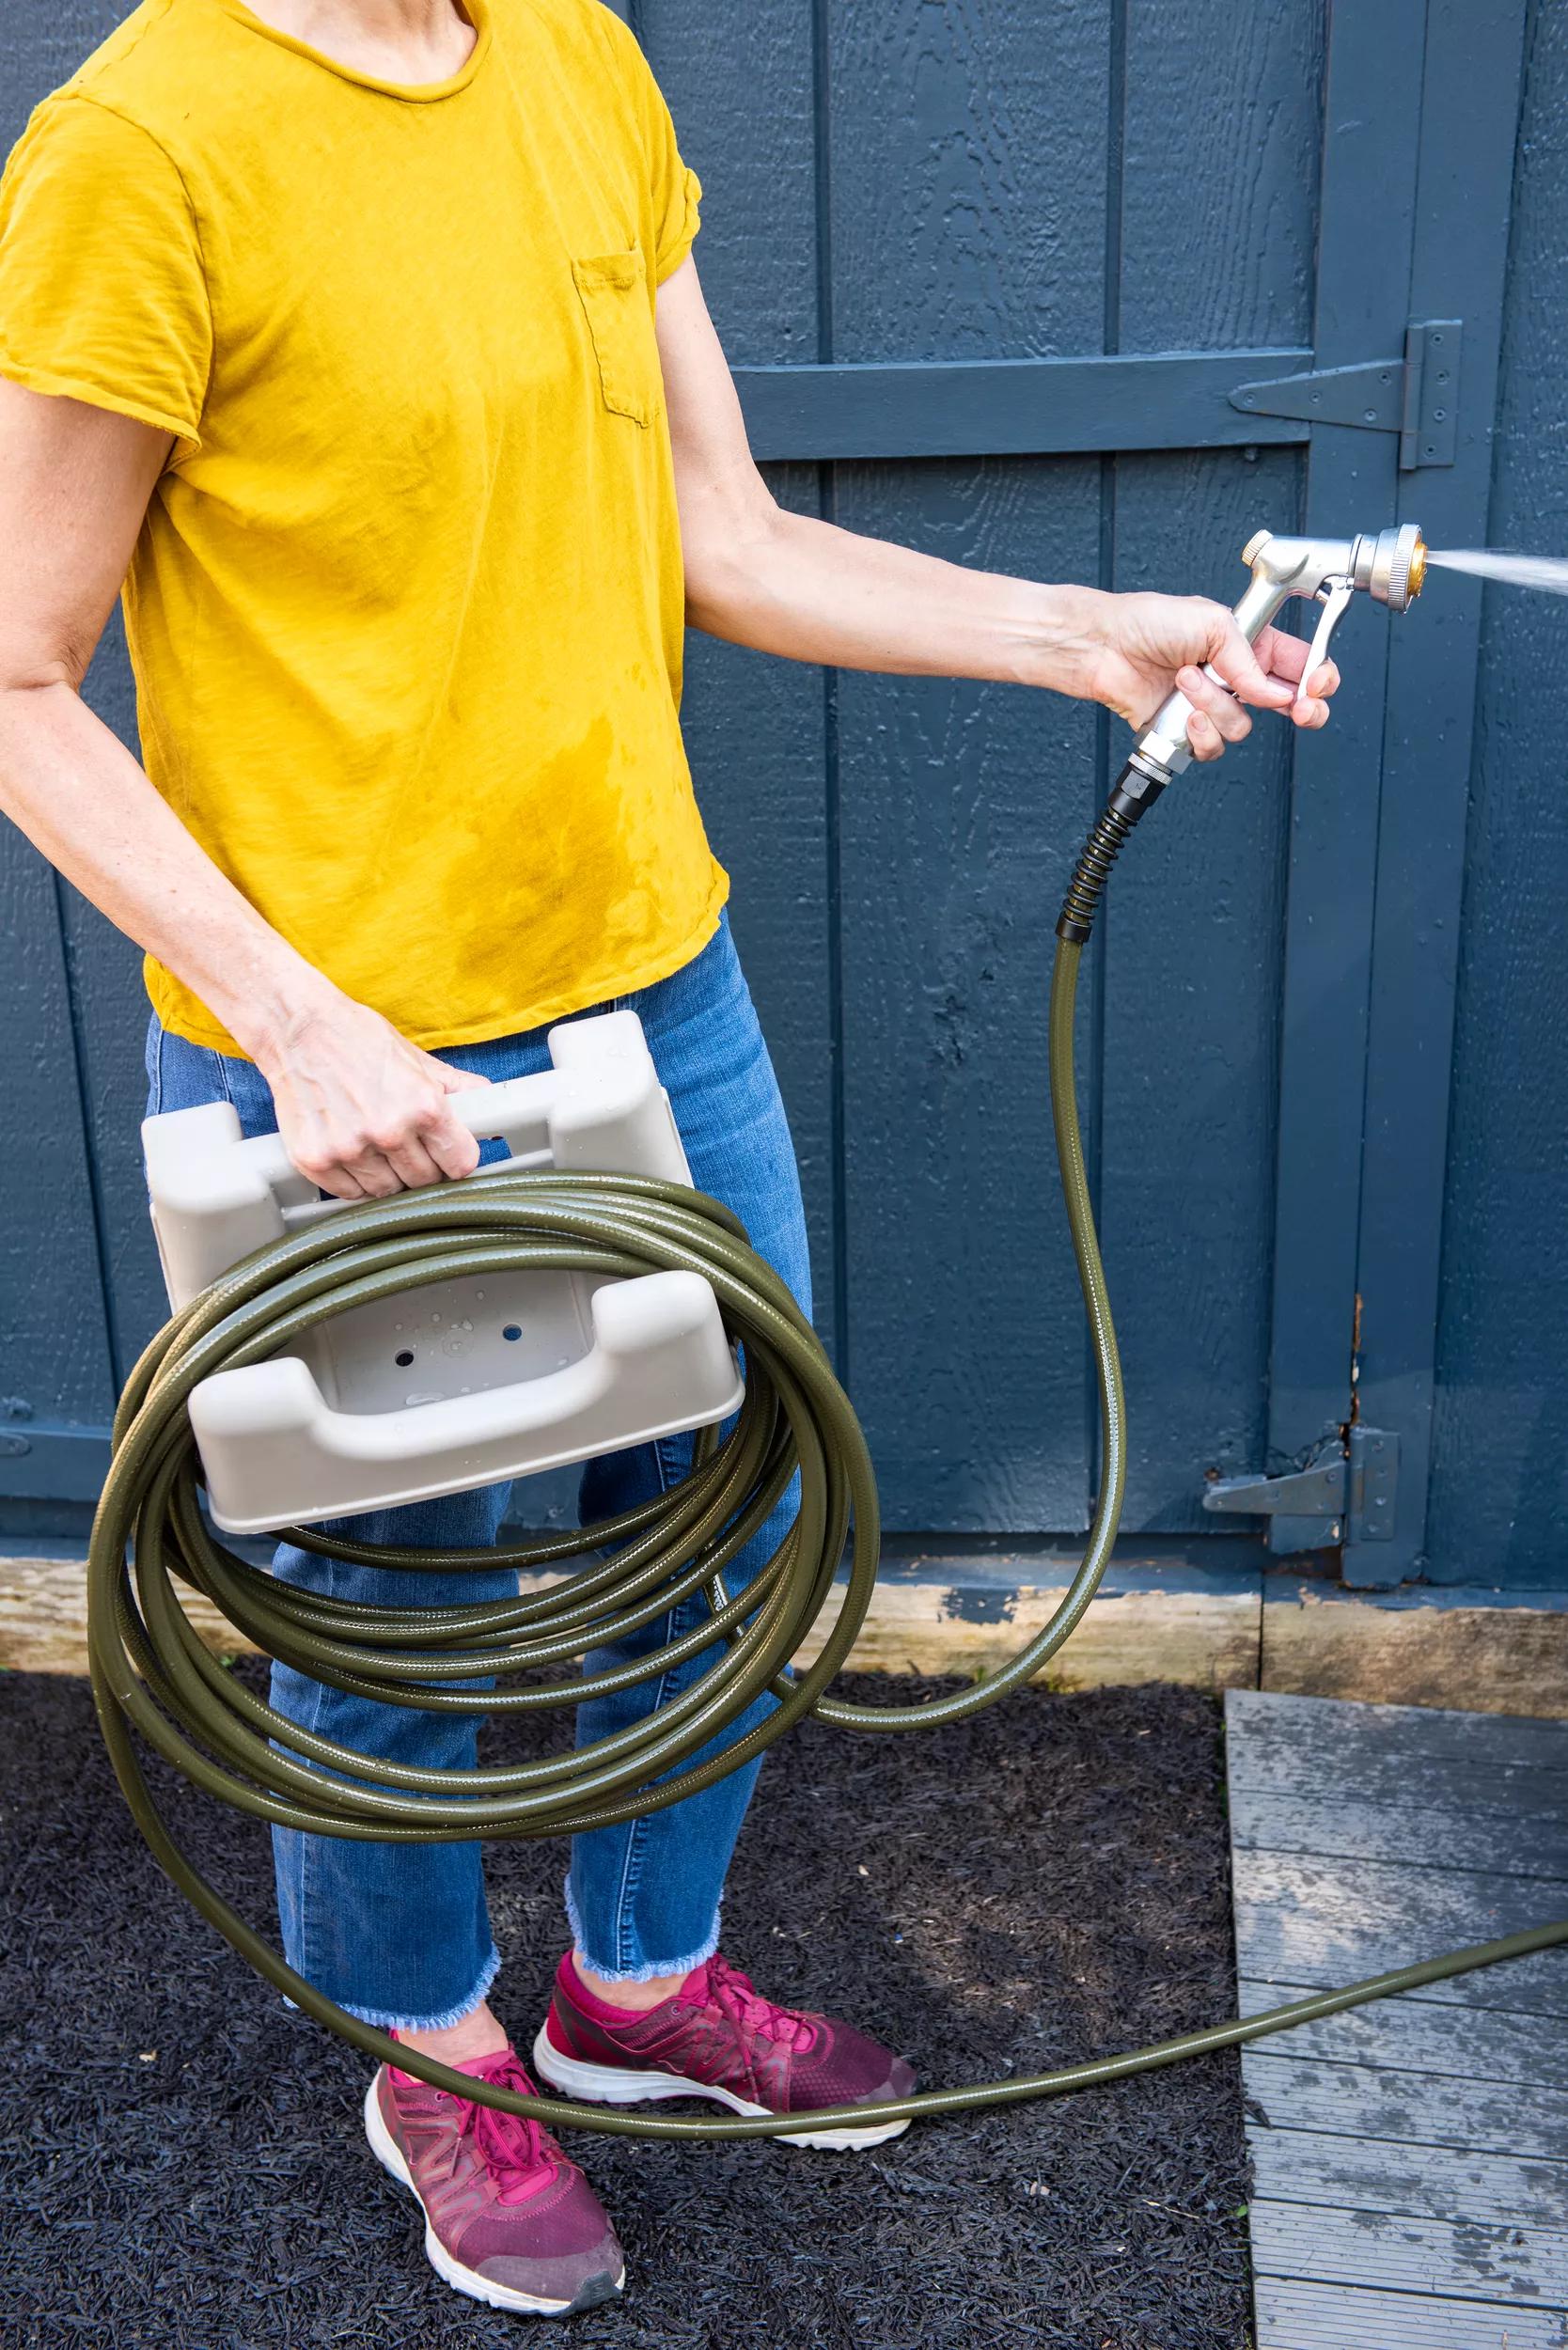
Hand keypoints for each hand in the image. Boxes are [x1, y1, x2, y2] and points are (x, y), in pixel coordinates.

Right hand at [255, 990, 489, 1200]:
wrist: (297, 1029)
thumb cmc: (357, 1038)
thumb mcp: (417, 1058)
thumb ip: (457, 1088)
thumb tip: (490, 1104)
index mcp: (424, 1105)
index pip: (460, 1164)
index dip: (455, 1160)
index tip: (447, 1156)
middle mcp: (389, 1130)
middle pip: (424, 1181)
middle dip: (421, 1168)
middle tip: (407, 1146)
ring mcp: (350, 1149)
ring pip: (387, 1192)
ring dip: (387, 1176)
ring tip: (375, 1146)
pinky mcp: (315, 1160)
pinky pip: (349, 1193)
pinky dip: (354, 1182)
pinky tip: (352, 1154)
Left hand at [1074, 591, 1339, 761]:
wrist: (1104, 648)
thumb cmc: (1149, 622)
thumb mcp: (1213, 622)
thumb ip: (1250, 660)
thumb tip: (1275, 694)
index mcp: (1251, 645)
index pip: (1300, 665)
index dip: (1317, 678)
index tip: (1317, 685)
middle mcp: (1237, 679)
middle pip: (1290, 706)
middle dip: (1302, 710)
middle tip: (1299, 710)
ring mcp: (1213, 707)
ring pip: (1242, 727)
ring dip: (1217, 705)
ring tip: (1186, 679)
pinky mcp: (1188, 732)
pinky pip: (1212, 747)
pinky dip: (1200, 733)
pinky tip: (1185, 713)